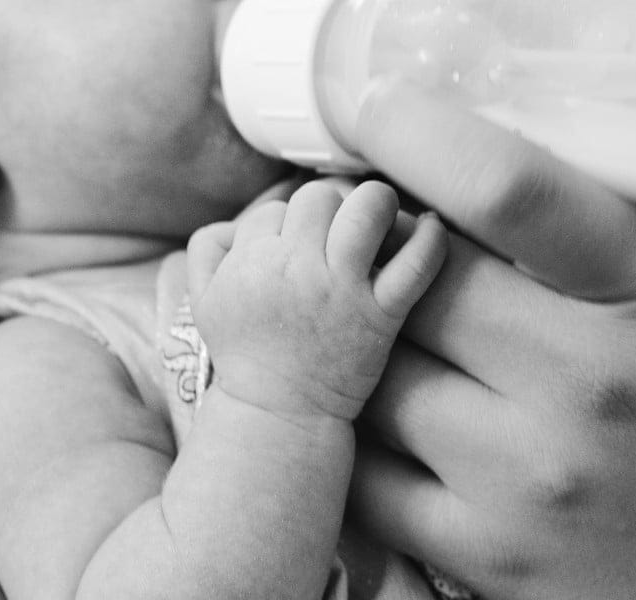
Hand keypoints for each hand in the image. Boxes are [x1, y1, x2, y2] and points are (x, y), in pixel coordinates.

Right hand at [187, 180, 446, 422]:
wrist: (279, 413)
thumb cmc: (244, 353)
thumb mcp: (203, 300)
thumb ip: (208, 248)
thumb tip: (240, 218)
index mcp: (250, 262)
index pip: (275, 210)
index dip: (284, 226)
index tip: (292, 252)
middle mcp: (295, 269)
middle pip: (319, 198)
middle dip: (327, 210)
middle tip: (333, 236)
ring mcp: (342, 290)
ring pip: (368, 208)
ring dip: (377, 205)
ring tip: (379, 220)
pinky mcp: (381, 314)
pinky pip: (416, 264)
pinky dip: (430, 239)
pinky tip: (432, 227)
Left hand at [348, 81, 635, 597]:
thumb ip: (618, 216)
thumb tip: (516, 141)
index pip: (508, 190)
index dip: (418, 138)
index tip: (381, 120)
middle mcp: (583, 389)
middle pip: (409, 287)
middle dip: (381, 258)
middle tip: (382, 250)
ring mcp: (525, 482)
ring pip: (372, 381)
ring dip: (367, 349)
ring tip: (400, 342)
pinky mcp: (485, 556)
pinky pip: (366, 478)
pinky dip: (363, 437)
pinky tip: (397, 418)